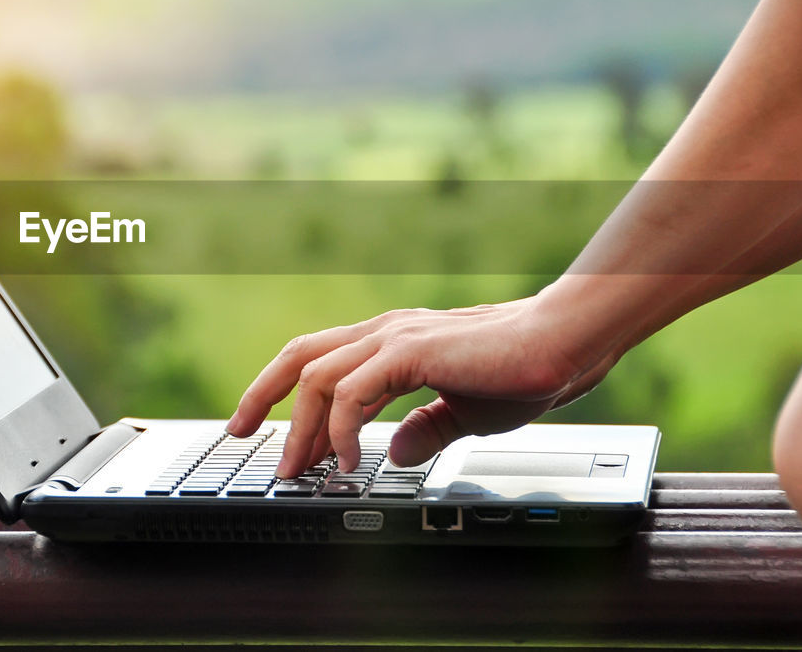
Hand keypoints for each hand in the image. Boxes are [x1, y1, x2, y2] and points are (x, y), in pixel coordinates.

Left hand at [225, 296, 610, 476]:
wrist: (562, 344)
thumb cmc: (521, 371)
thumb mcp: (462, 412)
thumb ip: (426, 428)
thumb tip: (398, 451)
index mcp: (390, 344)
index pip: (317, 360)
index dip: (282, 392)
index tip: (260, 428)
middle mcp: (383, 333)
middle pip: (299, 356)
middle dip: (262, 396)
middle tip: (239, 435)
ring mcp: (394, 338)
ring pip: (317, 375)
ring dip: (300, 427)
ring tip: (298, 469)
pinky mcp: (411, 351)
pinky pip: (353, 391)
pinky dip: (341, 428)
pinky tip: (350, 461)